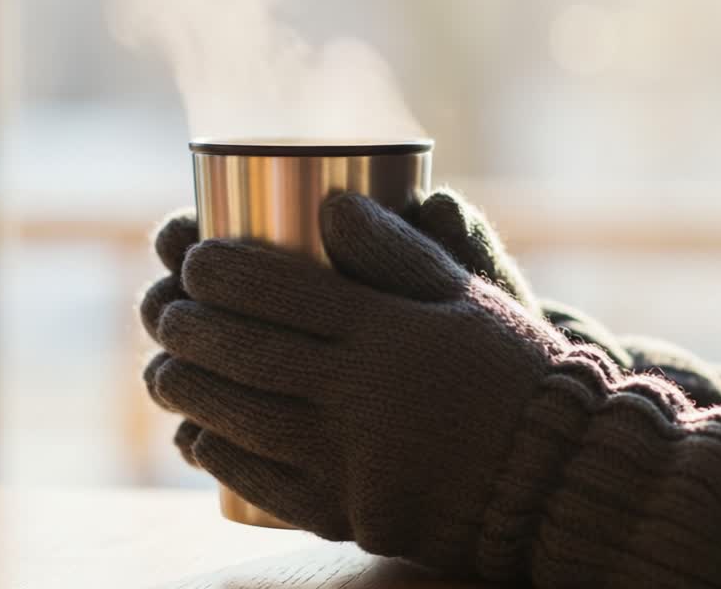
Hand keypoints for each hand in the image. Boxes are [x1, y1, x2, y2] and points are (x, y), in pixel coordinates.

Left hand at [142, 194, 569, 568]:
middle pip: (246, 354)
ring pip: (241, 419)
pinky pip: (265, 483)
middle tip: (161, 310)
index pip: (279, 291)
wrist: (559, 479)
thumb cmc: (513, 373)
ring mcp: (354, 463)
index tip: (191, 258)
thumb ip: (399, 251)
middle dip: (184, 325)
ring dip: (186, 389)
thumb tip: (328, 207)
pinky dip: (219, 454)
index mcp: (389, 333)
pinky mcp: (352, 514)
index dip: (218, 269)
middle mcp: (363, 397)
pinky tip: (196, 435)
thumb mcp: (468, 298)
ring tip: (161, 369)